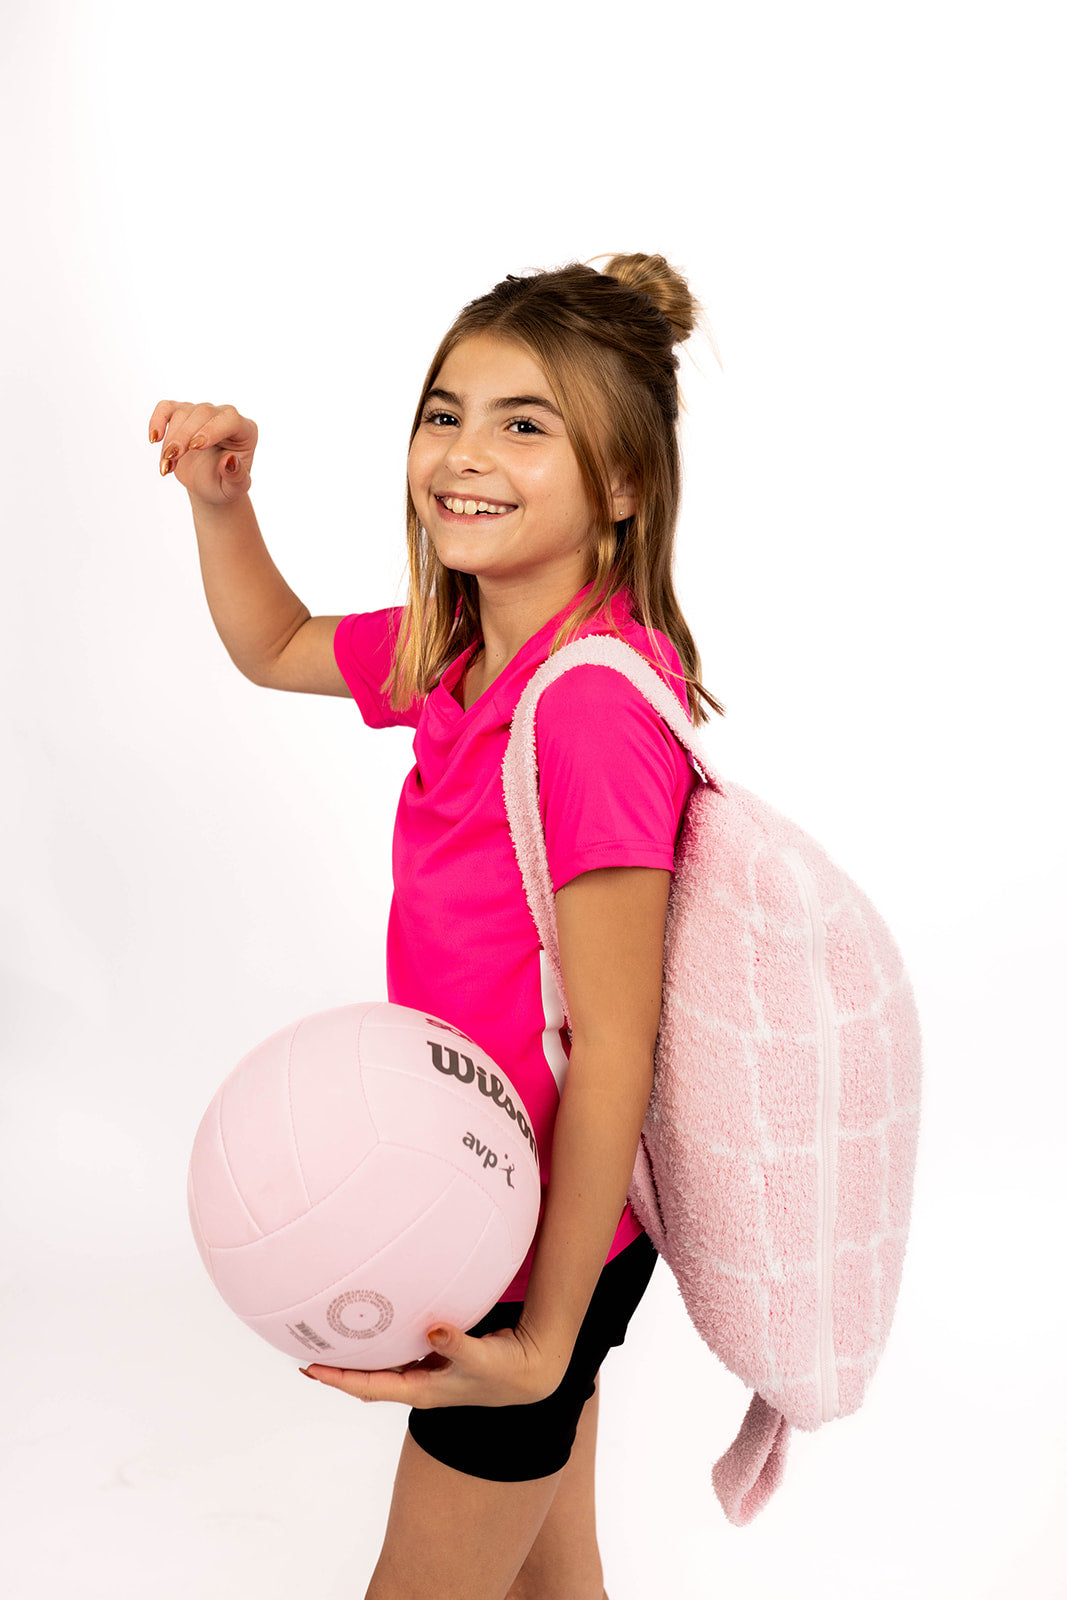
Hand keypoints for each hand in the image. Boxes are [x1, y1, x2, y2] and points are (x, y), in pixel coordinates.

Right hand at [148, 400, 257, 504]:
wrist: (209, 485)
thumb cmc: (225, 485)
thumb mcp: (234, 488)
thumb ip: (237, 477)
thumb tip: (230, 461)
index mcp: (244, 431)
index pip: (230, 419)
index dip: (212, 429)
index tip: (195, 447)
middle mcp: (224, 416)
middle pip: (202, 413)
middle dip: (184, 436)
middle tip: (172, 458)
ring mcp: (202, 413)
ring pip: (182, 413)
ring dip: (170, 440)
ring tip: (167, 466)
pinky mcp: (182, 415)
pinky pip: (167, 407)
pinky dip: (157, 420)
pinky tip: (154, 439)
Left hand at [300, 1318, 569, 1409]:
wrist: (529, 1373)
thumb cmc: (504, 1369)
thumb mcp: (481, 1357)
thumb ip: (457, 1344)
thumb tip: (431, 1329)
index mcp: (422, 1391)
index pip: (369, 1387)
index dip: (339, 1380)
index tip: (311, 1369)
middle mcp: (419, 1385)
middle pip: (367, 1382)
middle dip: (337, 1373)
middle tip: (308, 1358)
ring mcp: (427, 1375)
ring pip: (382, 1371)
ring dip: (357, 1362)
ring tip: (333, 1345)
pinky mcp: (437, 1362)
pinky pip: (399, 1357)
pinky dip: (381, 1349)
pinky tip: (375, 1332)